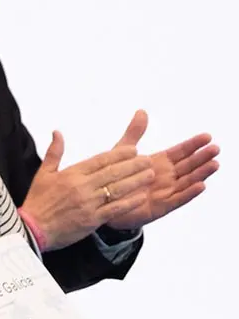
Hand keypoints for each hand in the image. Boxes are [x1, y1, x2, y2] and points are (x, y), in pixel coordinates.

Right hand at [21, 119, 153, 249]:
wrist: (31, 229)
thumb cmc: (37, 201)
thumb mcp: (43, 174)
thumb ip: (54, 153)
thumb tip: (57, 132)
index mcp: (71, 174)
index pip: (100, 160)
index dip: (119, 154)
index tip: (133, 150)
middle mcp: (82, 187)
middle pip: (113, 173)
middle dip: (133, 165)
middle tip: (148, 160)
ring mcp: (88, 204)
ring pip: (117, 189)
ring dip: (136, 181)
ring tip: (150, 175)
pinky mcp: (92, 220)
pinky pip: (115, 209)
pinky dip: (129, 202)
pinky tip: (142, 197)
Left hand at [104, 112, 219, 230]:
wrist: (102, 202)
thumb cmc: (115, 177)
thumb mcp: (123, 152)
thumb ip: (134, 133)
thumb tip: (142, 111)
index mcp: (159, 163)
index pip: (180, 152)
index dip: (193, 145)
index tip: (207, 136)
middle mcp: (166, 177)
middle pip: (188, 166)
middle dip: (202, 157)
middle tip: (215, 148)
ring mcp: (165, 192)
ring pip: (187, 182)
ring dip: (201, 174)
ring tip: (214, 164)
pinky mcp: (159, 207)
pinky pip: (177, 200)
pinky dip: (188, 193)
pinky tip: (200, 186)